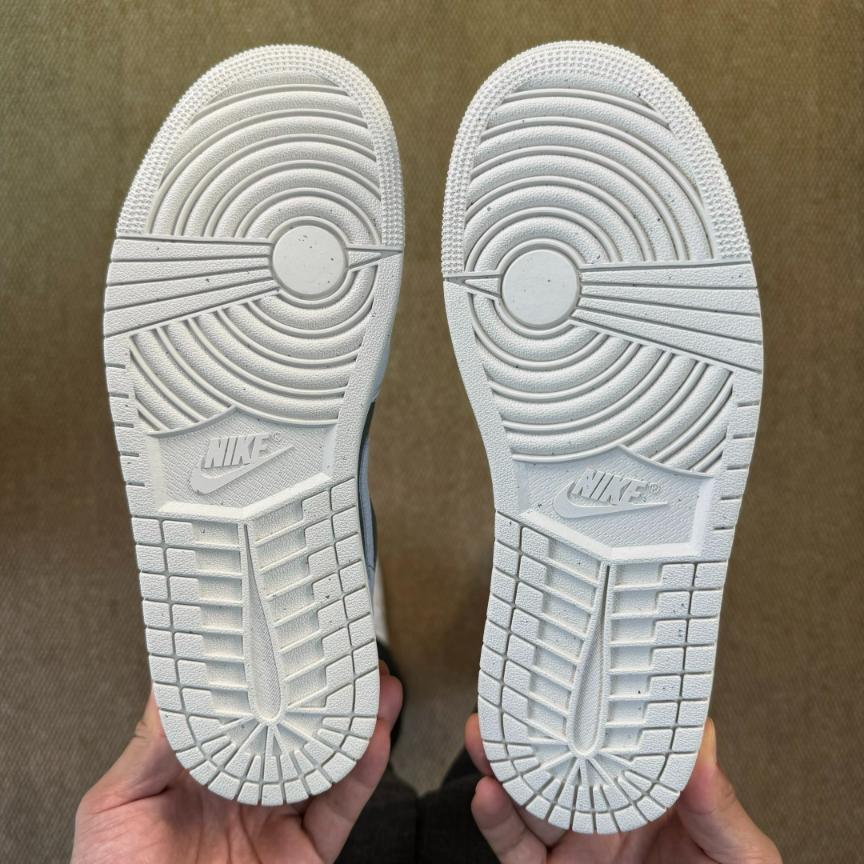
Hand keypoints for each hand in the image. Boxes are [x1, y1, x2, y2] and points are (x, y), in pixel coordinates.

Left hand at [72, 664, 401, 863]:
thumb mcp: (116, 805)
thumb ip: (150, 744)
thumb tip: (173, 682)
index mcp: (203, 770)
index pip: (243, 711)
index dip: (269, 676)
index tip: (284, 640)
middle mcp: (247, 788)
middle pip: (297, 729)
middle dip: (325, 691)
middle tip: (344, 652)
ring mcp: (278, 819)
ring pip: (329, 759)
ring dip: (357, 720)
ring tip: (374, 683)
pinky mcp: (306, 852)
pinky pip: (341, 807)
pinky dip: (363, 772)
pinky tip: (374, 737)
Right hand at [466, 715, 780, 863]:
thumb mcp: (740, 856)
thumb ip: (718, 804)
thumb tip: (704, 736)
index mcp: (648, 793)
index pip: (614, 740)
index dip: (590, 705)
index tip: (573, 673)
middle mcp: (604, 812)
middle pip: (557, 759)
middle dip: (528, 725)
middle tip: (509, 692)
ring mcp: (573, 844)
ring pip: (525, 795)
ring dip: (500, 762)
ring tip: (485, 732)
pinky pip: (514, 847)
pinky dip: (496, 820)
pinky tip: (488, 793)